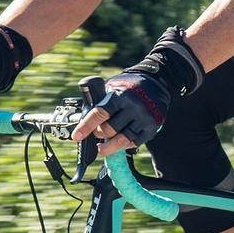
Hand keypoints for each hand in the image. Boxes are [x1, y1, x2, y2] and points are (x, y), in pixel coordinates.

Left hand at [73, 27, 202, 156]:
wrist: (157, 83)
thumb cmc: (129, 86)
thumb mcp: (113, 87)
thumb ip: (100, 101)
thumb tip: (82, 120)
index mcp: (120, 96)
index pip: (100, 113)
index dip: (86, 127)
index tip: (76, 137)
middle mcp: (133, 107)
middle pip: (109, 129)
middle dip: (98, 133)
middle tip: (96, 133)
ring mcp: (143, 118)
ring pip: (122, 140)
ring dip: (109, 147)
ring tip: (101, 149)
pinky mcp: (152, 127)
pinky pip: (134, 142)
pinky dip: (124, 145)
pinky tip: (119, 143)